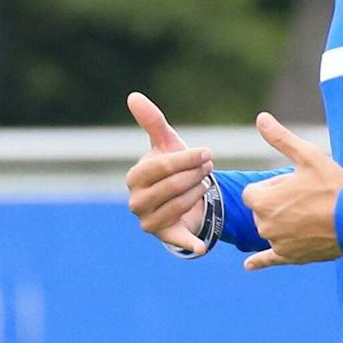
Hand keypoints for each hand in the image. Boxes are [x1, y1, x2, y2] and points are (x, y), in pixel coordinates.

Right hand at [125, 91, 213, 254]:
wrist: (181, 197)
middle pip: (173, 186)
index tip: (207, 153)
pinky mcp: (164, 237)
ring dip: (199, 191)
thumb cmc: (172, 167)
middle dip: (196, 174)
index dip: (187, 159)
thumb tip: (133, 96)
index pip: (162, 167)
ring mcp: (148, 221)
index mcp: (135, 177)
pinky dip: (189, 243)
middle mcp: (136, 201)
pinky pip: (178, 239)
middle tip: (208, 167)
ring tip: (206, 182)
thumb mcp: (165, 144)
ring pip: (181, 204)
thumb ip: (151, 121)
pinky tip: (202, 247)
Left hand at [240, 113, 342, 268]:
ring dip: (282, 222)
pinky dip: (259, 262)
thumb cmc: (332, 186)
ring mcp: (276, 243)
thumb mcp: (307, 156)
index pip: (253, 192)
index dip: (273, 186)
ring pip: (270, 228)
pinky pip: (269, 259)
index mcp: (263, 201)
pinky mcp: (290, 257)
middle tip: (306, 199)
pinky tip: (248, 266)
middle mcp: (264, 225)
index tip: (293, 185)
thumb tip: (260, 117)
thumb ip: (280, 138)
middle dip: (277, 204)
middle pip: (261, 210)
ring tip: (309, 215)